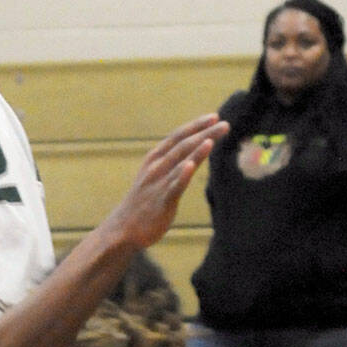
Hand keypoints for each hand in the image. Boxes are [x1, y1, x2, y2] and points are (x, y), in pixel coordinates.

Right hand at [107, 114, 226, 249]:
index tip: (213, 116)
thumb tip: (192, 156)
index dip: (195, 126)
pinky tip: (190, 165)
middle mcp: (156, 167)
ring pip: (180, 162)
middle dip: (204, 133)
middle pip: (183, 146)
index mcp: (154, 159)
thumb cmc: (142, 202)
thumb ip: (172, 165)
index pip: (177, 137)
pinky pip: (174, 187)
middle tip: (224, 124)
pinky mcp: (161, 202)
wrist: (121, 230)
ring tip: (211, 139)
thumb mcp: (154, 177)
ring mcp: (158, 184)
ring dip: (198, 150)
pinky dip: (181, 175)